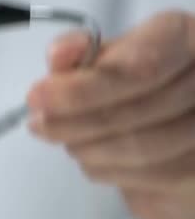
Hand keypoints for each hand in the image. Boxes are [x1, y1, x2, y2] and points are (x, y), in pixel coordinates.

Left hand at [27, 11, 194, 218]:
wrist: (174, 120)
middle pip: (138, 111)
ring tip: (67, 142)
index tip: (37, 97)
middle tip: (39, 124)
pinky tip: (94, 158)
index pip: (139, 65)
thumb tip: (58, 54)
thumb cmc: (134, 83)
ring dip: (89, 150)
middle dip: (75, 122)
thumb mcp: (106, 57)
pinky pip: (149, 179)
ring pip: (143, 149)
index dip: (82, 88)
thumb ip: (80, 56)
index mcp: (184, 39)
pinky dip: (109, 171)